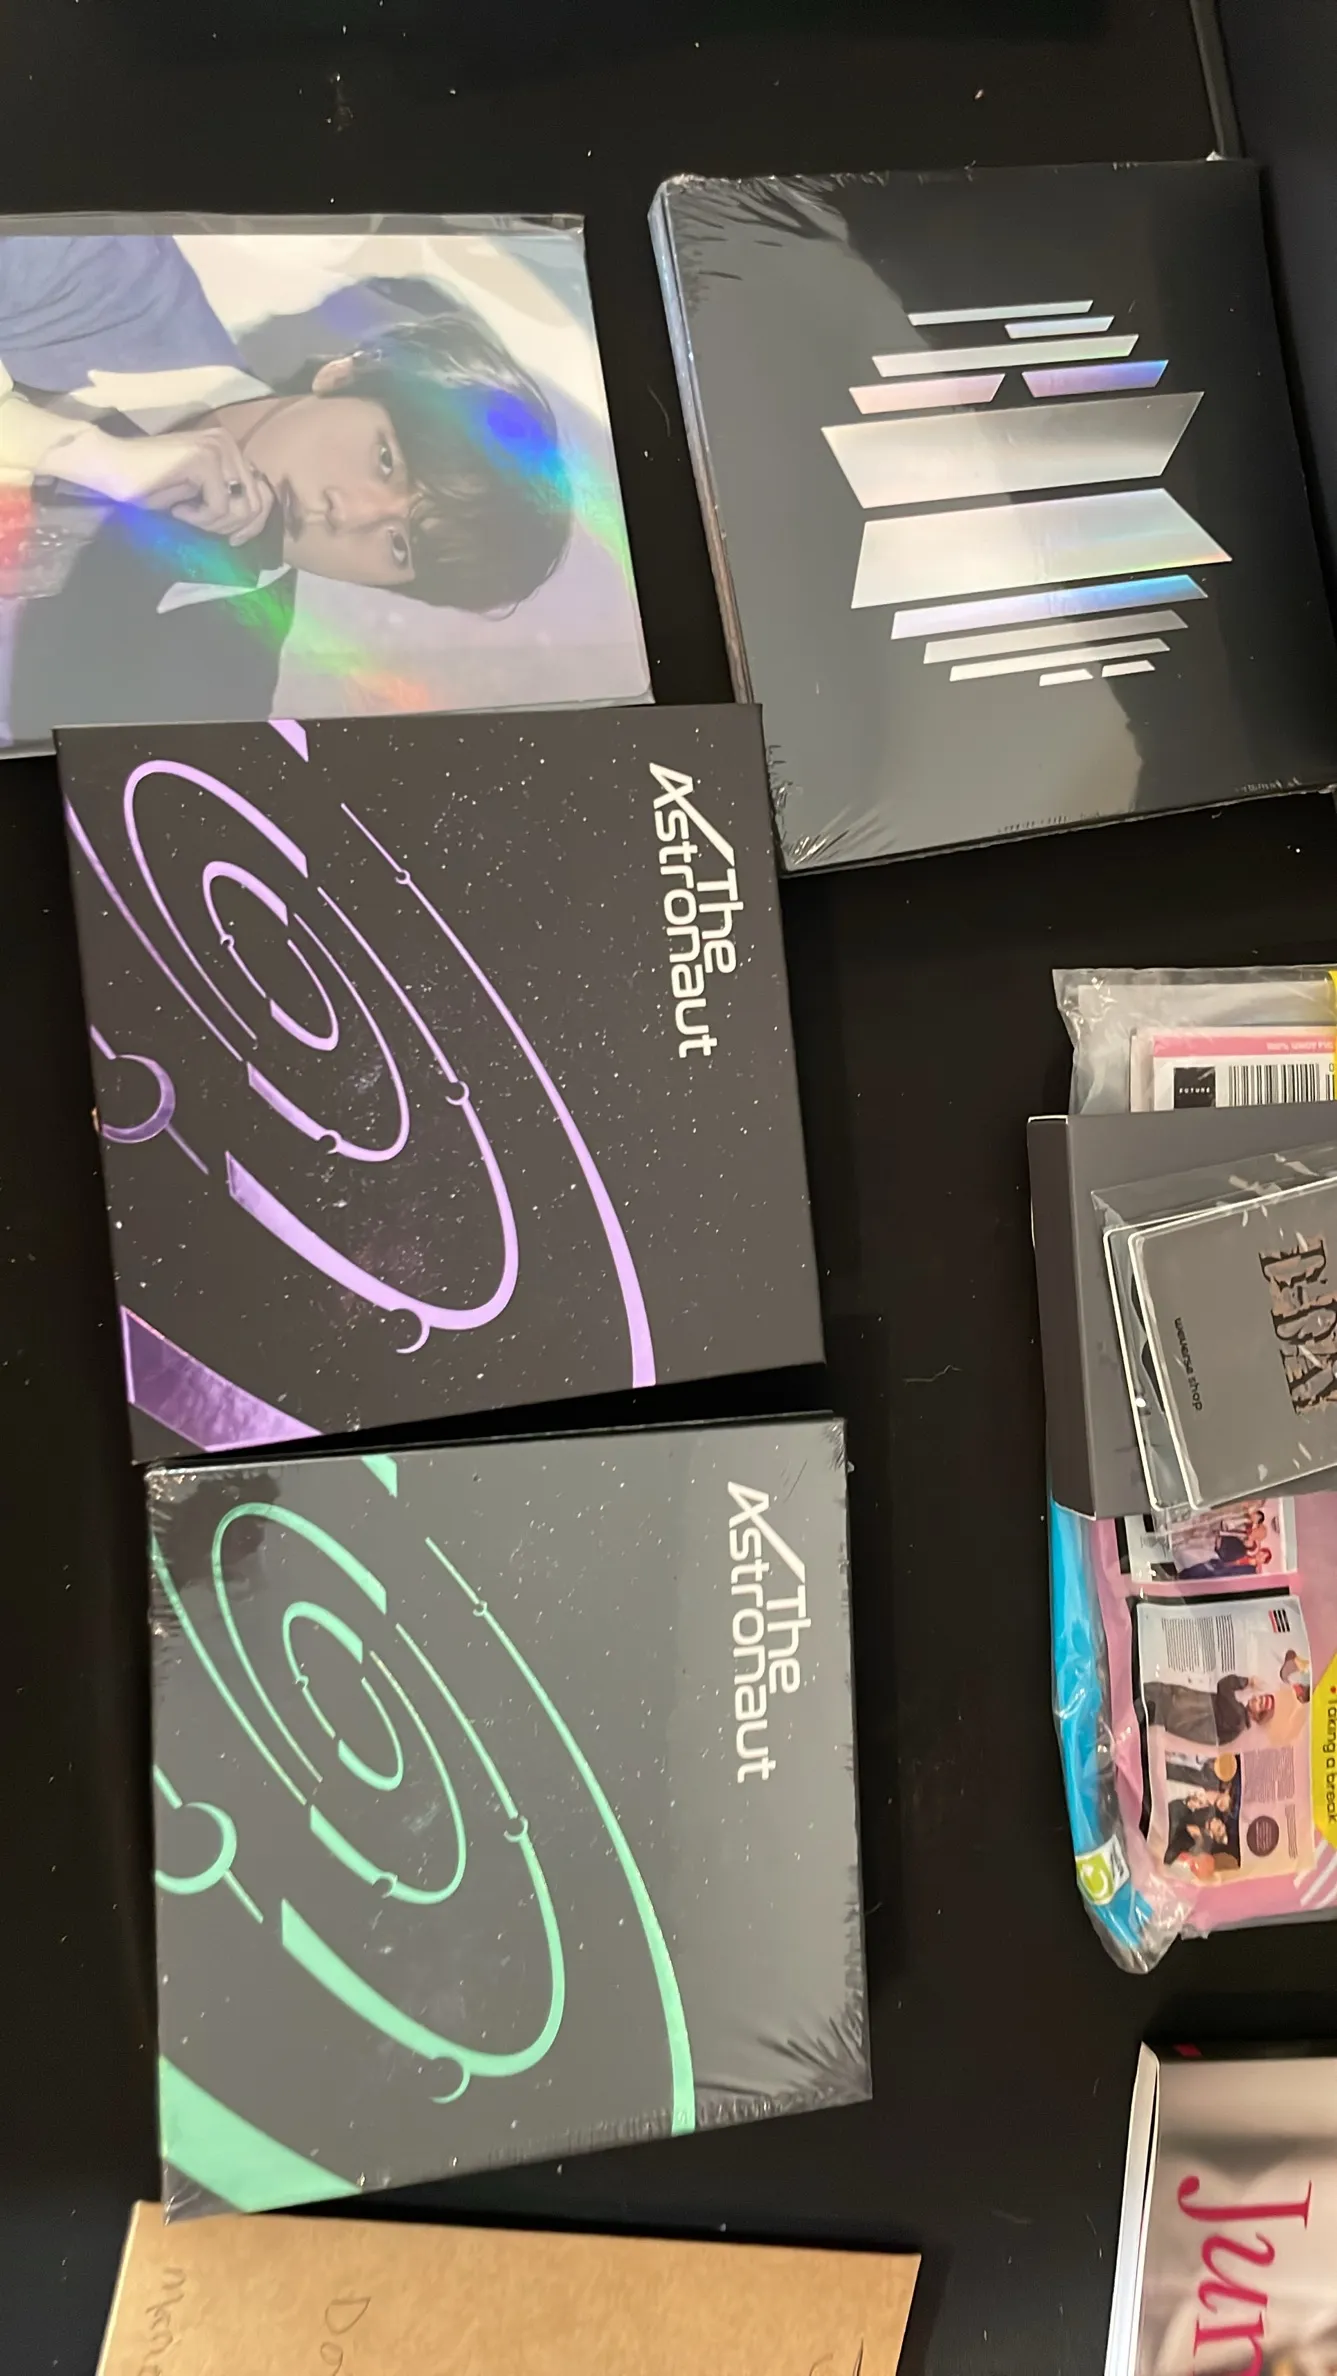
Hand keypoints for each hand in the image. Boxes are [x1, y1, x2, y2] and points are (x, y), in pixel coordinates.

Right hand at [51, 419, 275, 546]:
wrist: (111, 466)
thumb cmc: (148, 485)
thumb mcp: (198, 496)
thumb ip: (226, 500)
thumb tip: (252, 522)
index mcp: (230, 450)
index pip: (264, 494)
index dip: (253, 525)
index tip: (232, 540)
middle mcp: (229, 444)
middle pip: (257, 504)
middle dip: (230, 527)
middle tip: (200, 527)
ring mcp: (218, 448)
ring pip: (241, 507)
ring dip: (214, 524)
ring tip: (187, 517)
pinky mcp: (204, 458)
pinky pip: (220, 506)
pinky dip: (199, 518)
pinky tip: (178, 510)